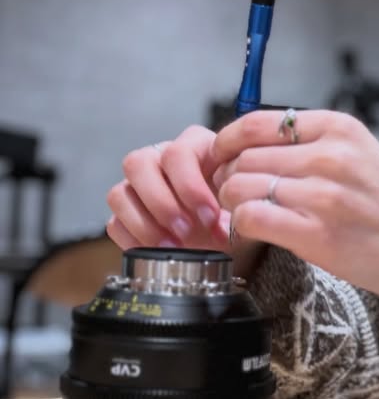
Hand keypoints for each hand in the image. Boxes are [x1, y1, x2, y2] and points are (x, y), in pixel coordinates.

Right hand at [106, 127, 230, 252]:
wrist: (230, 233)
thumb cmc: (237, 211)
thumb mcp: (244, 204)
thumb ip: (237, 204)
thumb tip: (223, 222)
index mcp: (193, 145)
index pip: (177, 153)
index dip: (190, 187)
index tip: (210, 217)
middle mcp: (158, 157)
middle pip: (137, 164)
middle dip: (162, 204)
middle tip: (186, 232)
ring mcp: (137, 184)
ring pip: (119, 194)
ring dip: (145, 225)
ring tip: (173, 247)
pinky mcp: (126, 212)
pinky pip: (114, 223)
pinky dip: (134, 241)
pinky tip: (158, 254)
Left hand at [211, 109, 378, 304]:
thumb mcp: (361, 155)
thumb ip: (313, 146)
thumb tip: (251, 151)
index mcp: (340, 128)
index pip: (257, 123)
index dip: (227, 143)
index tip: (223, 161)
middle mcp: (330, 155)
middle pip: (243, 157)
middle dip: (227, 179)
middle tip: (233, 199)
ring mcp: (323, 195)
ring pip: (240, 187)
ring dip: (232, 206)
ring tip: (245, 218)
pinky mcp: (317, 234)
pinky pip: (250, 218)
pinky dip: (241, 228)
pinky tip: (254, 236)